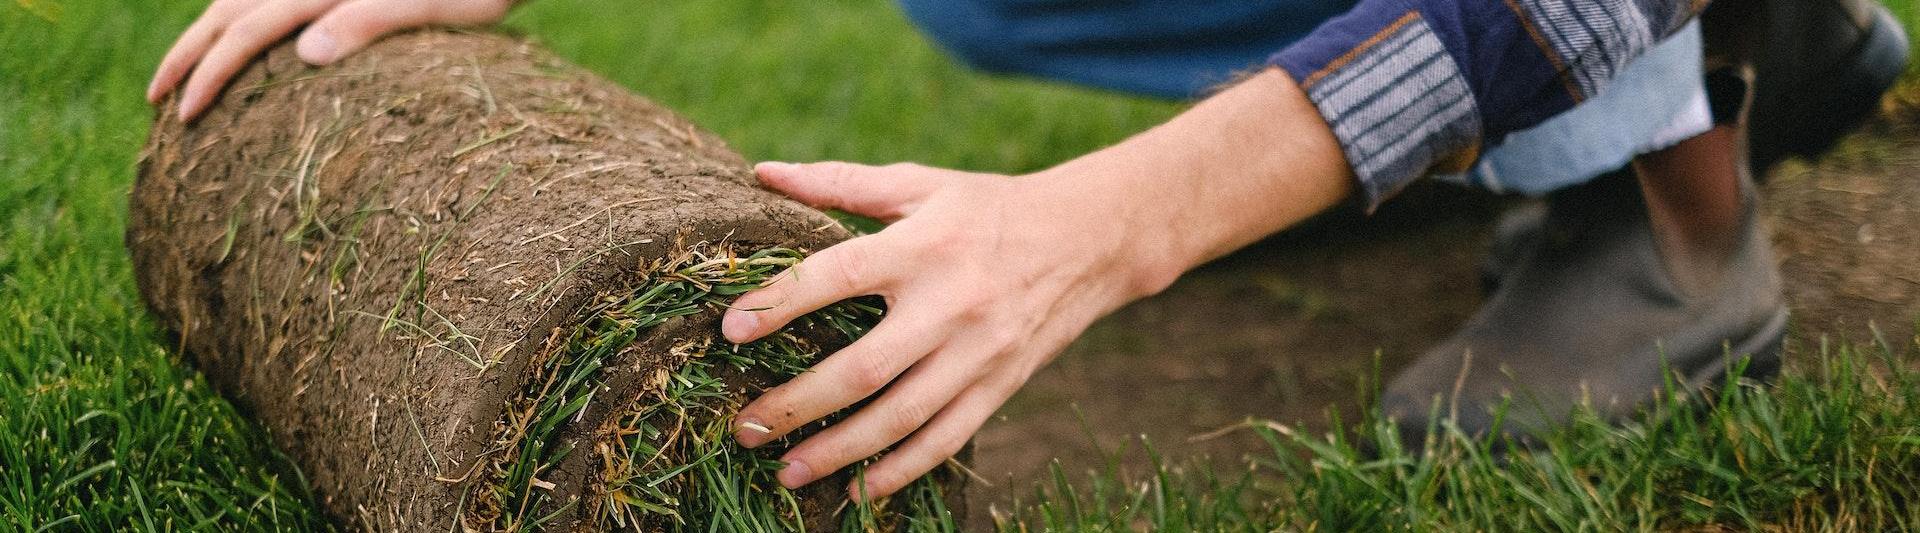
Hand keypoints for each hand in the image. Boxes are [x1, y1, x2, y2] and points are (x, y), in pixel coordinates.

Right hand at [148, 0, 512, 120]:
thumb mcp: (436, 5)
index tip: (184, 116)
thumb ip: (374, 20)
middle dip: (189, 57)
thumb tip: (305, 53)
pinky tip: (235, 39)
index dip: (211, 72)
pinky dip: (238, 16)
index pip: (248, 30)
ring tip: (180, 75)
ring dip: (205, 35)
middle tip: (157, 103)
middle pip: (228, 11)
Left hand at [722, 161, 1167, 499]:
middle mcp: (949, 304)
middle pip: (861, 367)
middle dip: (797, 403)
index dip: (780, 303)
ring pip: (900, 417)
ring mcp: (978, 353)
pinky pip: (945, 439)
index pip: (837, 275)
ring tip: (787, 471)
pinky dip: (901, 471)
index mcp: (921, 246)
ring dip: (838, 450)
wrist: (1089, 240)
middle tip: (745, 425)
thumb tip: (763, 173)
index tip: (730, 330)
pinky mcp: (1000, 385)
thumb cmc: (987, 208)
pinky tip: (859, 490)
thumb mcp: (919, 184)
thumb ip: (840, 183)